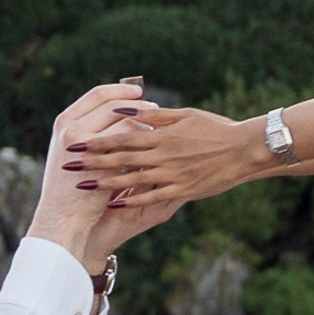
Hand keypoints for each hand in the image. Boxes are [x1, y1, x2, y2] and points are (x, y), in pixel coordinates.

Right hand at [32, 77, 147, 263]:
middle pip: (113, 105)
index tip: (137, 91)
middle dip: (137, 105)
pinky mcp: (100, 165)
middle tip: (154, 107)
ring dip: (144, 123)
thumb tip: (120, 111)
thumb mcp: (75, 153)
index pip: (97, 95)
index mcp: (65, 122)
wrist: (63, 218)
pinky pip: (130, 146)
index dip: (119, 90)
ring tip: (158, 126)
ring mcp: (85, 147)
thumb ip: (90, 132)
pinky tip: (155, 147)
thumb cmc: (70, 186)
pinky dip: (144, 143)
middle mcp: (72, 130)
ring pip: (124, 123)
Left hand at [64, 101, 268, 209]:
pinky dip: (132, 200)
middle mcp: (163, 155)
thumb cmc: (215, 128)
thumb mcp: (184, 115)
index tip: (78, 143)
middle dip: (93, 163)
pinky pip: (152, 197)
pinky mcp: (182, 190)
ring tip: (84, 185)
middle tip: (69, 165)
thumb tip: (125, 110)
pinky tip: (115, 204)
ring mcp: (172, 174)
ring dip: (105, 183)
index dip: (98, 142)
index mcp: (162, 135)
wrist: (244, 150)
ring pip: (132, 179)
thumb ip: (153, 116)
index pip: (122, 138)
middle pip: (121, 159)